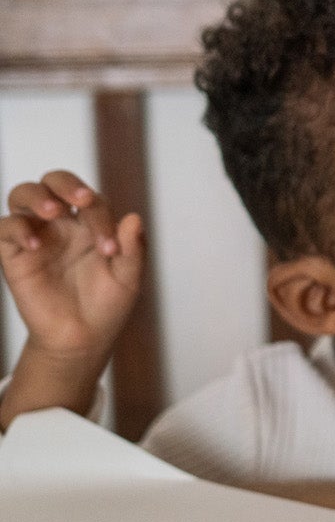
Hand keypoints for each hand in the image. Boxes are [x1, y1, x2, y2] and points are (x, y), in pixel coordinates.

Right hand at [0, 170, 143, 365]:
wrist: (82, 338)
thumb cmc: (106, 305)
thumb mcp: (127, 278)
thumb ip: (132, 249)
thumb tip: (134, 219)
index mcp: (91, 223)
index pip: (92, 200)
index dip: (101, 215)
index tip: (110, 249)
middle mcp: (62, 224)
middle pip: (53, 182)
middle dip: (66, 183)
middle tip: (81, 199)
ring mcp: (36, 236)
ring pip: (23, 195)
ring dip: (37, 196)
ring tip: (53, 212)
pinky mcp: (14, 255)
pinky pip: (5, 229)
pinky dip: (18, 229)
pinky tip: (36, 245)